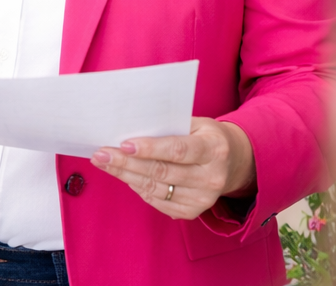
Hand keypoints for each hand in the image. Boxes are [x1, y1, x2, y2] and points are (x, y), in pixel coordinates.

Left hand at [90, 118, 255, 219]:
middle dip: (127, 163)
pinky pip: (159, 201)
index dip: (149, 148)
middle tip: (101, 154)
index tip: (123, 144)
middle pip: (162, 172)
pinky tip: (124, 176)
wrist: (234, 163)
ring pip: (156, 189)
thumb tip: (131, 127)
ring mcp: (203, 199)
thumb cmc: (207, 136)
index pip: (177, 150)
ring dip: (126, 176)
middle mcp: (211, 178)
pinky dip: (138, 188)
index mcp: (214, 149)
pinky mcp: (193, 212)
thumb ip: (169, 126)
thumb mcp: (196, 123)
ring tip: (104, 163)